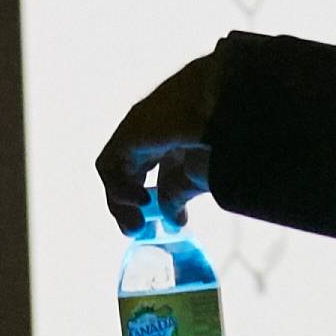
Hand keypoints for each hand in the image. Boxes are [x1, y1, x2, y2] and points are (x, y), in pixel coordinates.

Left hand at [96, 51, 220, 233]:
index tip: (170, 223)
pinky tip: (141, 201)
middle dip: (133, 204)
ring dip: (122, 201)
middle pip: (135, 170)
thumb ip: (180, 193)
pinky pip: (110, 165)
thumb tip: (172, 218)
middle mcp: (159, 133)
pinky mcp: (127, 132)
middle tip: (139, 229)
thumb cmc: (223, 136)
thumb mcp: (200, 174)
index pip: (164, 170)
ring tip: (136, 224)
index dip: (163, 199)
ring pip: (118, 169)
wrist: (225, 105)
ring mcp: (141, 129)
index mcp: (184, 139)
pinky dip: (120, 189)